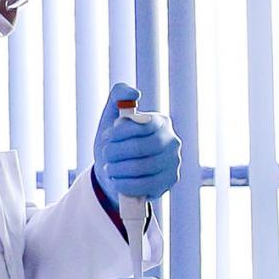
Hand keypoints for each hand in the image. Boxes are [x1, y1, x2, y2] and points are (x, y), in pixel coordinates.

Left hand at [93, 85, 180, 200]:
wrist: (115, 173)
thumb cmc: (114, 143)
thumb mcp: (111, 117)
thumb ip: (118, 96)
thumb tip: (133, 93)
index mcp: (160, 122)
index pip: (142, 124)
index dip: (120, 132)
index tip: (108, 136)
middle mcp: (172, 141)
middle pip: (140, 147)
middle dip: (115, 152)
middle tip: (105, 155)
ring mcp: (173, 162)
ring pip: (140, 168)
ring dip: (117, 169)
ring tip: (109, 168)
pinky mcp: (169, 182)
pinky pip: (145, 186)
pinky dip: (124, 185)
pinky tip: (116, 182)